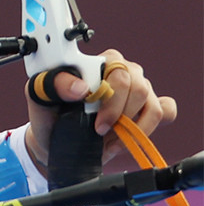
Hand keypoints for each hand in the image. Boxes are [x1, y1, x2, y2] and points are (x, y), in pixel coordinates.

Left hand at [25, 49, 177, 171]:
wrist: (54, 142)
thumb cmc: (48, 116)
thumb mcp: (38, 97)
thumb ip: (52, 84)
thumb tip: (82, 87)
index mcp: (97, 63)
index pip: (116, 67)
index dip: (108, 96)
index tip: (91, 116)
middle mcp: (122, 72)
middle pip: (138, 87)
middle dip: (118, 114)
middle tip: (98, 130)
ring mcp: (138, 90)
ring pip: (152, 104)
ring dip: (131, 129)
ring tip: (108, 141)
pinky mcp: (149, 108)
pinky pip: (166, 111)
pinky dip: (150, 128)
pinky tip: (130, 136)